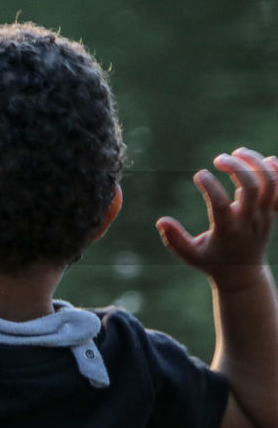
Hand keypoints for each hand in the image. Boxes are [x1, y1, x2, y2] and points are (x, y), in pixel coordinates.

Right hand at [157, 147, 277, 288]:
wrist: (244, 274)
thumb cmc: (212, 262)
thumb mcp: (189, 255)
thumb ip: (174, 239)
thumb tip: (161, 221)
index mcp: (228, 231)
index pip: (221, 204)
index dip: (210, 186)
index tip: (199, 175)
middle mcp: (250, 221)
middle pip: (251, 187)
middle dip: (236, 167)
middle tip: (219, 159)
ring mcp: (264, 216)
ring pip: (269, 183)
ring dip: (255, 163)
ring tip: (237, 153)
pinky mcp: (272, 212)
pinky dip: (276, 171)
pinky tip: (264, 160)